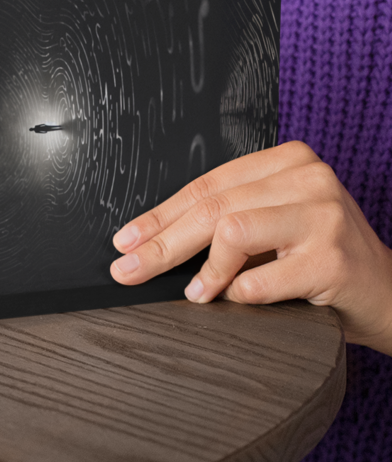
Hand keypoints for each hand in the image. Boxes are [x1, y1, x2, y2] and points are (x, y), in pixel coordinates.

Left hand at [109, 141, 391, 354]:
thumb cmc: (324, 260)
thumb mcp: (275, 226)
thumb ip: (228, 219)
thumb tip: (149, 242)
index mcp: (289, 160)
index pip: (207, 184)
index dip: (160, 214)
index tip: (126, 239)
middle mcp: (309, 178)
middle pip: (212, 207)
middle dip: (162, 242)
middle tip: (129, 269)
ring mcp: (325, 215)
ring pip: (232, 231)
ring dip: (204, 270)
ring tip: (195, 293)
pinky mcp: (335, 259)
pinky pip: (263, 277)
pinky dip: (241, 293)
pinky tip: (237, 301)